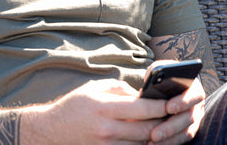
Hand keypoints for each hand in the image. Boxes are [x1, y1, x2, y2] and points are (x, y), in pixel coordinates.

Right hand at [21, 78, 168, 143]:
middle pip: (146, 129)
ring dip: (154, 135)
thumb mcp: (94, 88)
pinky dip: (141, 143)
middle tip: (173, 115)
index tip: (170, 101)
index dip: (159, 105)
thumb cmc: (75, 105)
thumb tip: (141, 94)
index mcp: (105, 107)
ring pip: (142, 143)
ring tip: (162, 125)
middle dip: (162, 122)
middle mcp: (107, 129)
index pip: (141, 108)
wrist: (54, 130)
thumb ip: (120, 90)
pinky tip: (146, 135)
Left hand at [148, 71, 205, 144]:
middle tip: (155, 133)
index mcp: (194, 87)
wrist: (167, 82)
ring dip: (169, 138)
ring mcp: (194, 118)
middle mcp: (198, 104)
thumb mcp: (160, 69)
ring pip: (186, 132)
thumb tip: (151, 83)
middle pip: (189, 118)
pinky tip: (154, 144)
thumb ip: (158, 72)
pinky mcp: (187, 129)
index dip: (183, 102)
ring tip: (152, 142)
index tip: (168, 107)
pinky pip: (181, 139)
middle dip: (171, 127)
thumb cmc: (163, 75)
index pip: (194, 95)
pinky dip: (169, 143)